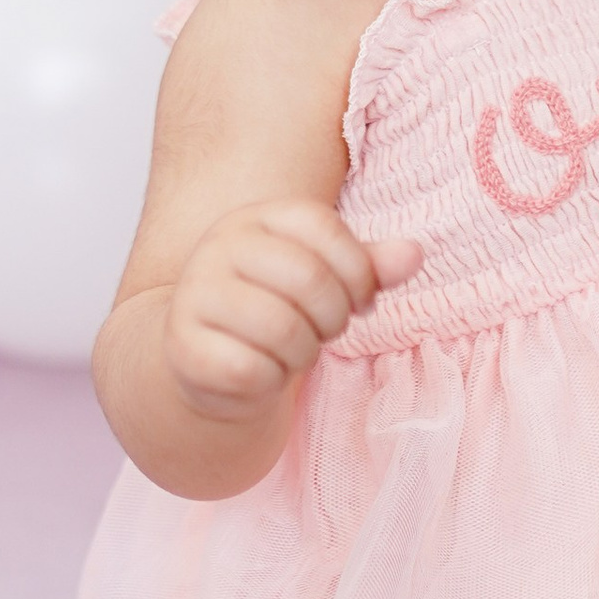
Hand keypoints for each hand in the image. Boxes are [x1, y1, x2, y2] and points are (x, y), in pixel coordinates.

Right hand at [163, 199, 421, 424]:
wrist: (205, 358)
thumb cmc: (276, 308)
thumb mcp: (325, 278)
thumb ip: (369, 265)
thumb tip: (415, 253)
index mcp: (256, 217)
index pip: (324, 228)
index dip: (358, 272)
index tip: (358, 299)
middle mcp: (219, 246)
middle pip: (310, 279)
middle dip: (334, 318)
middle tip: (324, 331)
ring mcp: (195, 295)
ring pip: (283, 328)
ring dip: (304, 353)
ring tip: (293, 350)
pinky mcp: (183, 347)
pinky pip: (252, 370)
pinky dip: (271, 381)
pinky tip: (262, 372)